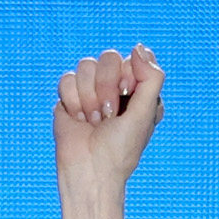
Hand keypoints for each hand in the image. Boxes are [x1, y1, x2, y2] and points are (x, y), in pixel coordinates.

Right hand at [53, 43, 162, 200]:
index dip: (129, 73)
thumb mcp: (146, 114)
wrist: (90, 171)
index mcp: (139, 90)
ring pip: (86, 65)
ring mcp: (91, 90)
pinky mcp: (69, 97)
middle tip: (109, 115)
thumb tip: (137, 47)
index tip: (128, 95)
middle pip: (109, 57)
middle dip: (107, 88)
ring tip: (94, 122)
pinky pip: (67, 79)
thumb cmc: (121, 149)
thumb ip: (151, 78)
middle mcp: (116, 87)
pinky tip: (79, 121)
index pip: (135, 57)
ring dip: (89, 98)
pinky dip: (73, 102)